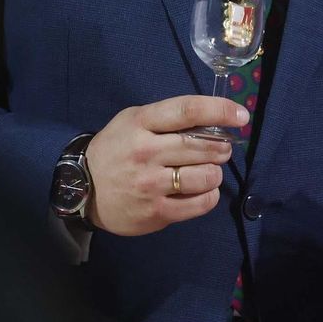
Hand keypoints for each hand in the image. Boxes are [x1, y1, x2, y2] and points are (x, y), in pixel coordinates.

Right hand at [84, 95, 244, 235]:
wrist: (82, 189)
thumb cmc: (115, 149)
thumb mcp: (132, 121)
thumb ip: (167, 118)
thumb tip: (212, 119)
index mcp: (141, 123)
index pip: (187, 110)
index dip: (220, 110)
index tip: (241, 115)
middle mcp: (146, 152)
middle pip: (202, 146)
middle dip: (222, 146)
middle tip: (223, 148)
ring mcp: (150, 184)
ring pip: (205, 176)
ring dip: (216, 172)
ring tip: (210, 170)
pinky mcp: (156, 212)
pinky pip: (199, 204)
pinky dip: (209, 196)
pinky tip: (204, 190)